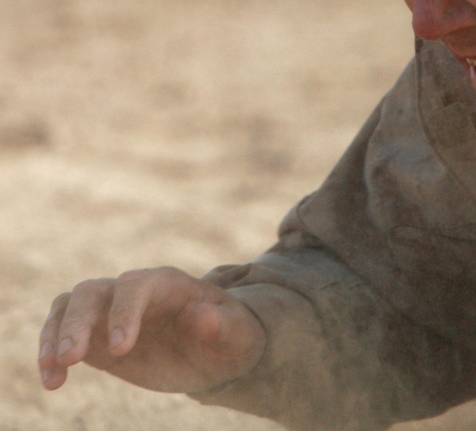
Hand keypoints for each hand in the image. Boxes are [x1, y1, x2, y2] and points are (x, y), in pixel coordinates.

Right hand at [38, 266, 265, 393]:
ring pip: (70, 305)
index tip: (121, 350)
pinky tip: (53, 382)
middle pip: (94, 291)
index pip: (137, 285)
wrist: (217, 350)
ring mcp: (110, 311)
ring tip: (54, 371)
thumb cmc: (231, 336)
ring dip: (54, 334)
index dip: (124, 312)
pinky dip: (49, 352)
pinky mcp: (96, 336)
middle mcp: (134, 291)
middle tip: (72, 358)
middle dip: (79, 321)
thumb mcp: (237, 335)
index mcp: (168, 283)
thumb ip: (222, 325)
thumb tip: (200, 315)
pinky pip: (61, 332)